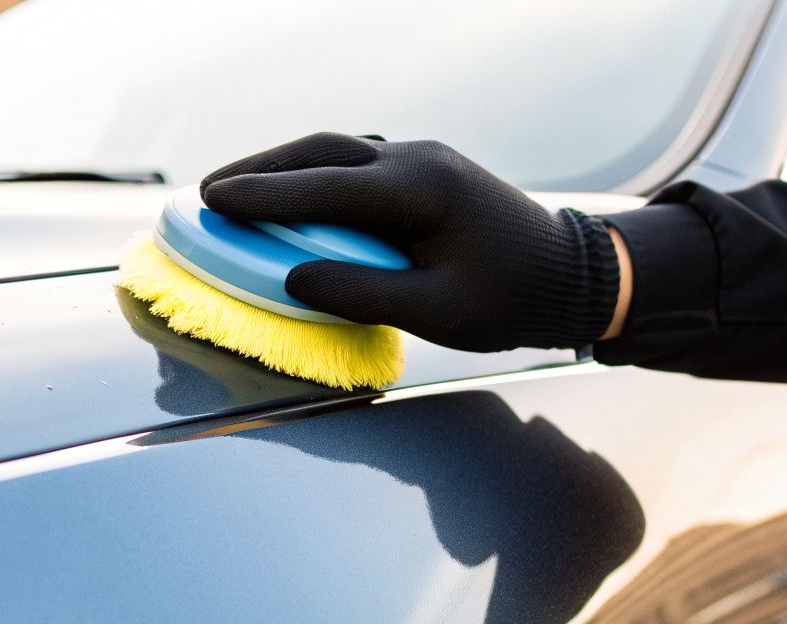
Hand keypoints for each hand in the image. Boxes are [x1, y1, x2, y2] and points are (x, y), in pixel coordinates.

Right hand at [201, 133, 623, 351]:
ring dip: (286, 167)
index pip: (323, 186)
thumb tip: (293, 280)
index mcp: (420, 190)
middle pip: (322, 151)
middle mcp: (417, 160)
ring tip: (239, 190)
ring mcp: (424, 159)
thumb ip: (362, 292)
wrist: (577, 275)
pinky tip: (295, 197)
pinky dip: (316, 176)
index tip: (211, 202)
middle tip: (209, 192)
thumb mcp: (438, 310)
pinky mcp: (428, 172)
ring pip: (338, 151)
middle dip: (261, 170)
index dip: (262, 195)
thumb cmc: (514, 299)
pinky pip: (357, 165)